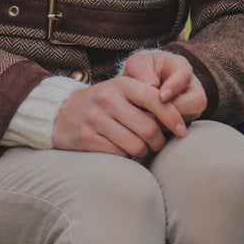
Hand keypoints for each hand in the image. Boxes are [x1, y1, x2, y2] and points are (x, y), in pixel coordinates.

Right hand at [53, 75, 190, 158]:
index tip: (182, 131)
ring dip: (144, 153)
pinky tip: (125, 153)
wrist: (61, 113)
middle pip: (149, 128)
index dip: (173, 117)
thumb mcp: (121, 92)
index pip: (156, 99)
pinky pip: (119, 155)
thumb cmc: (102, 105)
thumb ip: (147, 100)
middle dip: (159, 142)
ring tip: (142, 150)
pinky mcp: (86, 139)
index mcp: (121, 85)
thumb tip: (178, 121)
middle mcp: (107, 100)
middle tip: (158, 145)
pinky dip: (127, 158)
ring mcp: (95, 119)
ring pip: (136, 145)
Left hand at [121, 50, 206, 124]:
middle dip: (177, 109)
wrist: (139, 86)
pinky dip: (166, 131)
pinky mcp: (185, 121)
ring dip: (170, 123)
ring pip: (191, 118)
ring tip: (149, 121)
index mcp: (180, 67)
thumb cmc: (139, 72)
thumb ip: (142, 70)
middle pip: (198, 101)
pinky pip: (180, 130)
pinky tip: (150, 130)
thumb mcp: (137, 65)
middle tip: (155, 113)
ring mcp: (191, 106)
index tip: (161, 97)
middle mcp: (191, 87)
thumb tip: (152, 85)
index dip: (175, 86)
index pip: (185, 75)